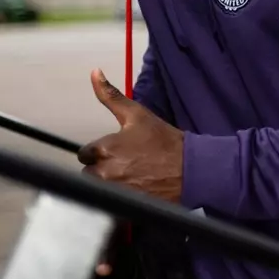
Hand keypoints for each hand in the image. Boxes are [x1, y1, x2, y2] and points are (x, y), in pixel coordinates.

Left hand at [77, 70, 184, 203]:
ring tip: (132, 177)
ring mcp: (113, 191)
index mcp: (104, 148)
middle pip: (89, 172)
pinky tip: (135, 189)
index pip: (86, 153)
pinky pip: (108, 203)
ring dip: (109, 183)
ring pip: (98, 187)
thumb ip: (111, 96)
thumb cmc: (166, 141)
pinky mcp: (122, 206)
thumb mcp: (138, 115)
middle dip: (104, 168)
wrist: (192, 169)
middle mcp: (104, 171)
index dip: (103, 151)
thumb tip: (94, 72)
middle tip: (128, 164)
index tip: (121, 151)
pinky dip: (118, 197)